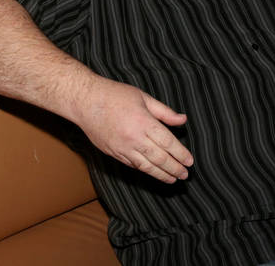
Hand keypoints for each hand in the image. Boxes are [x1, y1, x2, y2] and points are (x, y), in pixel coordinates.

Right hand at [74, 78, 193, 183]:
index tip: (189, 161)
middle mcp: (134, 138)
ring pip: (146, 166)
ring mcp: (123, 147)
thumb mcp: (143, 97)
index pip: (168, 143)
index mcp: (144, 122)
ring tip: (173, 179)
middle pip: (159, 158)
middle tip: (185, 174)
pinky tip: (153, 172)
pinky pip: (132, 165)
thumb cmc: (114, 95)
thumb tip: (182, 120)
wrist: (85, 101)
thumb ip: (164, 112)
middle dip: (174, 168)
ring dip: (161, 174)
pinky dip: (145, 170)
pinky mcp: (113, 152)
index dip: (181, 154)